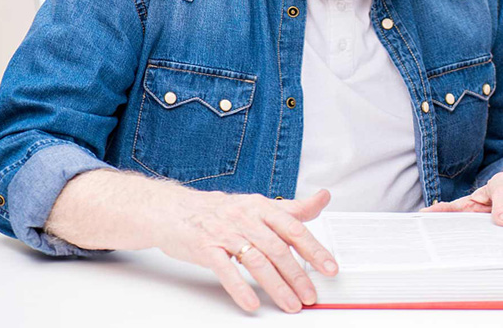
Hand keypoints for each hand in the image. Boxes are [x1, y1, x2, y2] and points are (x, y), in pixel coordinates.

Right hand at [156, 188, 337, 313]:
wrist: (173, 210)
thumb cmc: (219, 211)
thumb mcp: (258, 205)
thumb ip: (292, 209)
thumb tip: (323, 199)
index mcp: (262, 207)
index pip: (294, 228)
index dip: (314, 249)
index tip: (329, 268)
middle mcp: (245, 218)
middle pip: (277, 249)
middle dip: (297, 275)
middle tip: (310, 295)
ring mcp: (225, 233)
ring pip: (256, 261)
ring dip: (276, 286)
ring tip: (290, 304)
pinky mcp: (205, 248)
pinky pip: (225, 270)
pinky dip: (240, 288)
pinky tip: (252, 303)